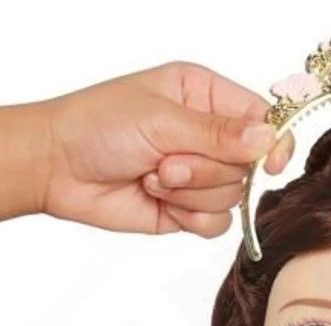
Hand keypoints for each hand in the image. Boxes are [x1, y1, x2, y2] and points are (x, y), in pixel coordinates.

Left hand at [41, 61, 295, 237]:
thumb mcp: (161, 120)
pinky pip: (216, 225)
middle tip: (165, 162)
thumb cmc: (98, 126)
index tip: (272, 163)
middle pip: (247, 166)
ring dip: (190, 193)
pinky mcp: (187, 209)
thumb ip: (218, 134)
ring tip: (153, 177)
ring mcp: (199, 175)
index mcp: (204, 96)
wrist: (57, 168)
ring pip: (232, 198)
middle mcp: (207, 135)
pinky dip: (188, 217)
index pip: (262, 119)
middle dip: (206, 170)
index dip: (273, 143)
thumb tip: (268, 139)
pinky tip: (158, 200)